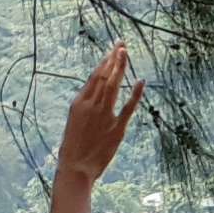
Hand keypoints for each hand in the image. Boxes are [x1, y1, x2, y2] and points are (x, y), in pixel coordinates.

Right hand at [55, 45, 141, 183]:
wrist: (75, 168)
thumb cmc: (73, 146)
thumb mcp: (75, 121)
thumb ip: (86, 106)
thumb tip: (96, 93)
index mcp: (79, 103)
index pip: (94, 77)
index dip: (104, 62)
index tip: (112, 51)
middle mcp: (91, 106)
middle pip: (104, 76)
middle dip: (113, 58)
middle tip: (121, 44)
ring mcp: (104, 116)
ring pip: (113, 86)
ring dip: (120, 68)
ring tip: (126, 53)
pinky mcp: (116, 129)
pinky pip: (127, 108)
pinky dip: (134, 94)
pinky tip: (140, 81)